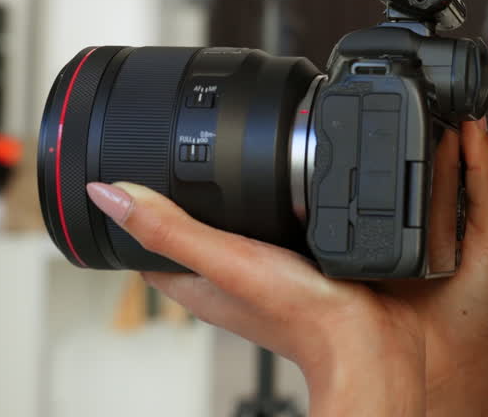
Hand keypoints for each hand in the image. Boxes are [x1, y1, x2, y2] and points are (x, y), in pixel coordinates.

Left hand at [85, 118, 487, 416]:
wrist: (380, 336)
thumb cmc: (305, 316)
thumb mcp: (228, 260)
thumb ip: (171, 229)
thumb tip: (107, 195)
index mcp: (201, 282)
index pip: (149, 244)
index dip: (137, 206)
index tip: (132, 168)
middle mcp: (235, 277)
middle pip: (198, 229)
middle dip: (195, 192)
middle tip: (191, 152)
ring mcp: (276, 269)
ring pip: (248, 224)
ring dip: (249, 194)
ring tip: (246, 155)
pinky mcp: (315, 260)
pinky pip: (295, 224)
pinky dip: (294, 202)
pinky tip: (304, 183)